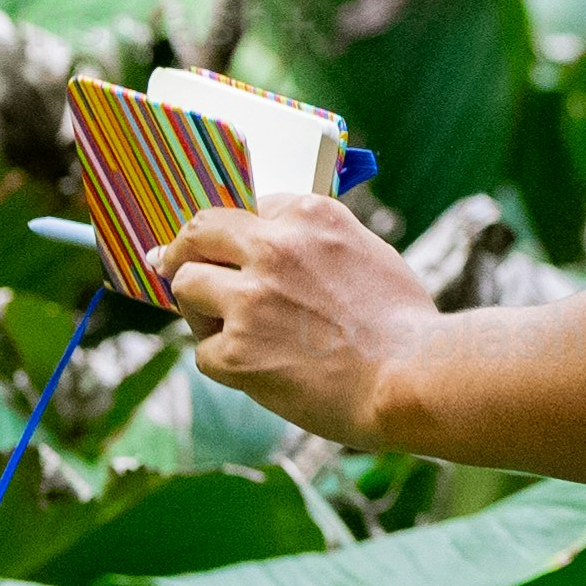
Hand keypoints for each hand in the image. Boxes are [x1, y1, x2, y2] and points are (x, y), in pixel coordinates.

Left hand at [161, 193, 435, 447]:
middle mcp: (274, 247)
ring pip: (186, 286)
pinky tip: (259, 373)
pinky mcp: (234, 349)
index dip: (234, 231)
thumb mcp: (370, 254)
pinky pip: (203, 351)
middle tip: (171, 264)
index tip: (222, 245)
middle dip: (183, 250)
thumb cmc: (404, 325)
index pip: (248, 207)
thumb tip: (281, 252)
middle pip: (198, 232)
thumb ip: (320, 244)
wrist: (414, 377)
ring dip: (198, 308)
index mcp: (311, 217)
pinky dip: (225, 364)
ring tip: (227, 332)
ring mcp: (249, 298)